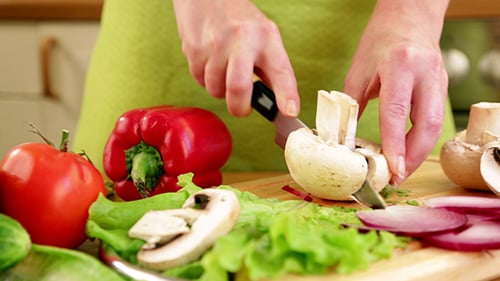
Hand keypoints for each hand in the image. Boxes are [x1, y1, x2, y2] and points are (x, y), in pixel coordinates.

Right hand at [172, 0, 299, 116]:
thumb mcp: (264, 36)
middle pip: (239, 88)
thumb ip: (270, 69)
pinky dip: (206, 79)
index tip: (290, 112)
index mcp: (266, 38)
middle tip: (242, 108)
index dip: (286, 95)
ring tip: (224, 72)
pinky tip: (211, 62)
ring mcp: (215, 45)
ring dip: (220, 90)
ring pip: (216, 89)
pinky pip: (199, 81)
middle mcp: (242, 40)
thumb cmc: (238, 20)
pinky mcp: (194, 49)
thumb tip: (280, 105)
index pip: (281, 70)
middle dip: (240, 108)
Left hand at [344, 0, 449, 184]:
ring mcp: (438, 80)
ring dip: (418, 153)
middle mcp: (424, 73)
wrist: (409, 17)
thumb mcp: (359, 71)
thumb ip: (353, 105)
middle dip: (412, 157)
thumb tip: (346, 139)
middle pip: (427, 125)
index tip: (391, 169)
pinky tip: (407, 152)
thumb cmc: (380, 41)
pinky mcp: (442, 87)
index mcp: (399, 66)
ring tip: (400, 171)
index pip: (397, 111)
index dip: (394, 144)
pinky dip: (421, 140)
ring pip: (435, 126)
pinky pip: (433, 119)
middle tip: (396, 178)